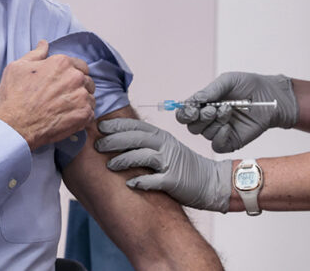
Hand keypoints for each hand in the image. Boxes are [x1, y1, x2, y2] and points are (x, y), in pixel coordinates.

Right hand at [0, 40, 95, 149]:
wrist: (15, 125)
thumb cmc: (13, 96)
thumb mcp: (18, 67)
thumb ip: (36, 54)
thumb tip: (44, 44)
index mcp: (61, 63)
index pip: (80, 65)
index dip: (72, 73)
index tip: (64, 82)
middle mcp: (75, 77)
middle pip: (87, 80)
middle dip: (78, 87)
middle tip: (64, 97)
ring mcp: (81, 97)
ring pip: (90, 97)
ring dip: (81, 102)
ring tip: (65, 109)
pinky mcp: (84, 115)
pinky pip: (91, 113)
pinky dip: (82, 116)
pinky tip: (68, 118)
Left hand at [96, 118, 231, 211]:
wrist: (212, 182)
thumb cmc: (184, 167)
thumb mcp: (167, 148)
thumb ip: (147, 144)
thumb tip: (117, 142)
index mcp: (162, 137)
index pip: (136, 126)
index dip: (117, 125)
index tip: (100, 127)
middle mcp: (165, 146)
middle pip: (135, 138)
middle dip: (113, 141)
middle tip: (97, 146)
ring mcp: (170, 162)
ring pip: (142, 156)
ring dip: (123, 160)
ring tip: (109, 165)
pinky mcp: (174, 180)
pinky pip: (154, 180)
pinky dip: (140, 181)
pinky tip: (129, 183)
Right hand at [176, 72, 297, 152]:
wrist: (272, 97)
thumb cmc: (251, 86)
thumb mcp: (229, 81)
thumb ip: (210, 90)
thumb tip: (194, 100)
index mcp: (204, 104)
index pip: (185, 113)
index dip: (184, 113)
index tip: (193, 108)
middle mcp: (209, 119)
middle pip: (191, 126)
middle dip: (200, 118)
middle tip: (213, 109)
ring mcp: (220, 130)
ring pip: (205, 134)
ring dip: (215, 122)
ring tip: (229, 110)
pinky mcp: (231, 141)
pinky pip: (217, 146)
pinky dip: (220, 137)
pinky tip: (228, 127)